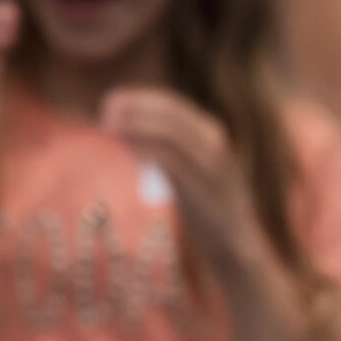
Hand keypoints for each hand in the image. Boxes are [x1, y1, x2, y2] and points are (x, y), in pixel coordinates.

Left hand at [102, 87, 261, 273]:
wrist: (235, 242)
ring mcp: (211, 162)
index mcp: (211, 133)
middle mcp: (214, 141)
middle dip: (134, 106)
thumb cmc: (206, 207)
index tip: (110, 102)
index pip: (171, 104)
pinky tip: (129, 149)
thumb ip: (167, 149)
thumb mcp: (189, 169)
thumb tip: (125, 132)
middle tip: (105, 111)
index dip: (139, 99)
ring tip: (108, 125)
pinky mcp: (203, 184)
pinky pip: (170, 158)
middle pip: (168, 112)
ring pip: (169, 130)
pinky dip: (146, 148)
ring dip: (136, 123)